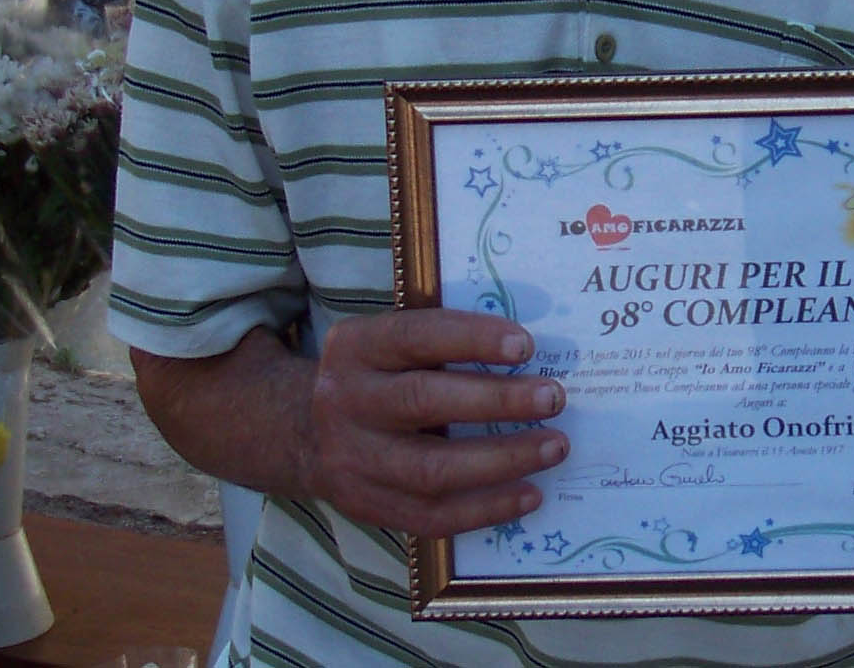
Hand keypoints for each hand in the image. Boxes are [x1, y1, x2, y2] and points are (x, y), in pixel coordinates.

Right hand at [300, 307, 568, 538]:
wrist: (300, 433)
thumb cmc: (372, 377)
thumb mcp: (384, 343)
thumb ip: (437, 340)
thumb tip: (526, 350)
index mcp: (355, 347)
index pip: (416, 336)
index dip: (472, 340)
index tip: (525, 345)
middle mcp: (345, 401)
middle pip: (424, 401)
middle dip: (497, 400)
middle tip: (552, 397)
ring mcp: (353, 460)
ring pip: (432, 468)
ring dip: (502, 460)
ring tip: (554, 446)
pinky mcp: (367, 506)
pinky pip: (432, 516)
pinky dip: (486, 509)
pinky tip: (529, 494)